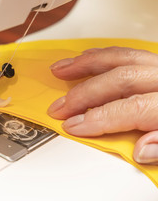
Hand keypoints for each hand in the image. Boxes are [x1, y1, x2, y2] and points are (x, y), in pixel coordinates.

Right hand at [48, 47, 157, 164]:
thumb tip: (141, 149)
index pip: (133, 108)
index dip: (99, 118)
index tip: (73, 126)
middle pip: (121, 80)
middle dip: (84, 93)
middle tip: (60, 106)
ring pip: (122, 57)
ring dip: (86, 64)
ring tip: (62, 70)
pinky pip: (128, 51)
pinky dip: (103, 54)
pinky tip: (88, 58)